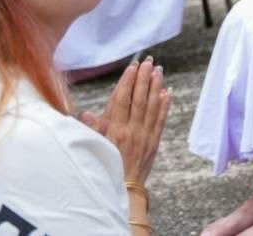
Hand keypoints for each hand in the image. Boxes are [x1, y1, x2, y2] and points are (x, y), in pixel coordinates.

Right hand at [81, 57, 170, 184]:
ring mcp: (145, 135)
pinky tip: (167, 92)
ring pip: (151, 106)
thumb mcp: (94, 149)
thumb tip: (85, 114)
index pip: (121, 100)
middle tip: (148, 61)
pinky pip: (160, 119)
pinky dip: (164, 105)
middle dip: (143, 77)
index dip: (127, 82)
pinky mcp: (154, 141)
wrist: (122, 191)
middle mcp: (131, 130)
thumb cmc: (104, 169)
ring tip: (159, 70)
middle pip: (138, 98)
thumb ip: (92, 130)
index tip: (132, 67)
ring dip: (155, 86)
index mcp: (114, 131)